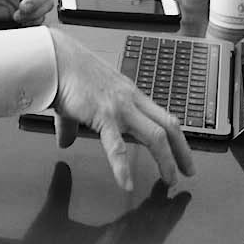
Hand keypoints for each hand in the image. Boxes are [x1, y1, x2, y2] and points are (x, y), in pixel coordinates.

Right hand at [46, 29, 194, 190]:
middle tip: (188, 171)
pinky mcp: (104, 116)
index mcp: (128, 94)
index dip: (175, 136)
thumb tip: (65, 142)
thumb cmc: (64, 74)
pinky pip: (117, 146)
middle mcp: (130, 100)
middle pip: (169, 126)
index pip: (162, 116)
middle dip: (182, 150)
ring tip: (170, 181)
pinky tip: (126, 183)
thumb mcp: (76, 102)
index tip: (180, 152)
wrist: (54, 60)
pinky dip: (122, 167)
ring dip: (166, 160)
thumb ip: (73, 126)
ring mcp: (120, 107)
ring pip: (155, 136)